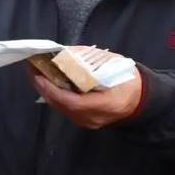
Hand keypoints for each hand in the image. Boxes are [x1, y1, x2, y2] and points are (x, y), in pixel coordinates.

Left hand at [26, 68, 142, 129]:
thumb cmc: (129, 80)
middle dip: (43, 87)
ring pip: (61, 108)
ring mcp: (89, 122)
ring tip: (36, 73)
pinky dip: (55, 96)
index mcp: (107, 104)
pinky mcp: (84, 121)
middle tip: (32, 69)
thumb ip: (90, 60)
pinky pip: (65, 109)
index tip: (39, 76)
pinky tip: (49, 84)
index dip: (52, 90)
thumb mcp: (115, 65)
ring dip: (47, 91)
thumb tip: (65, 52)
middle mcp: (94, 117)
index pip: (72, 102)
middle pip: (62, 106)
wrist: (142, 100)